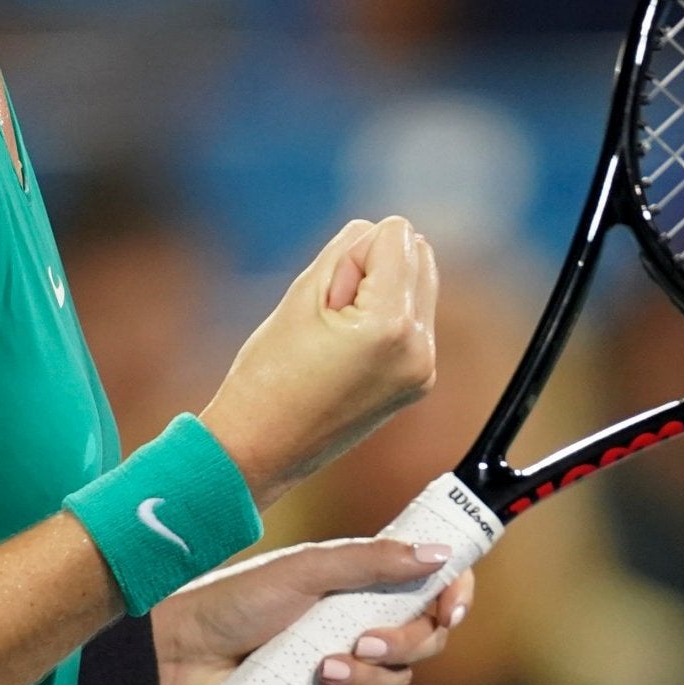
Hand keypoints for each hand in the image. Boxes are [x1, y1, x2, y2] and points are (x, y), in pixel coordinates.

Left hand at [152, 538, 474, 684]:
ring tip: (322, 670)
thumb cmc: (236, 600)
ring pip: (400, 677)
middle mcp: (359, 614)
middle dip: (406, 643)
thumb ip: (373, 561)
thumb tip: (440, 554)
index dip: (455, 593)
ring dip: (371, 677)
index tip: (454, 608)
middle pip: (425, 636)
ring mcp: (345, 658)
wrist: (183, 656)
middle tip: (362, 641)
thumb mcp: (307, 569)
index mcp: (360, 575)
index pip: (429, 581)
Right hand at [201, 217, 437, 505]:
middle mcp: (420, 348)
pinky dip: (386, 317)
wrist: (260, 449)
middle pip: (419, 255)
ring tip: (339, 334)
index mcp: (391, 324)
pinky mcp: (418, 382)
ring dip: (383, 291)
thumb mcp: (302, 295)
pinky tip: (348, 350)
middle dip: (375, 266)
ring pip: (420, 283)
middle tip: (332, 313)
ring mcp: (423, 370)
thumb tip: (387, 235)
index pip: (396, 235)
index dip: (353, 254)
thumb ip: (349, 250)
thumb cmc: (268, 374)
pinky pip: (414, 319)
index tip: (326, 298)